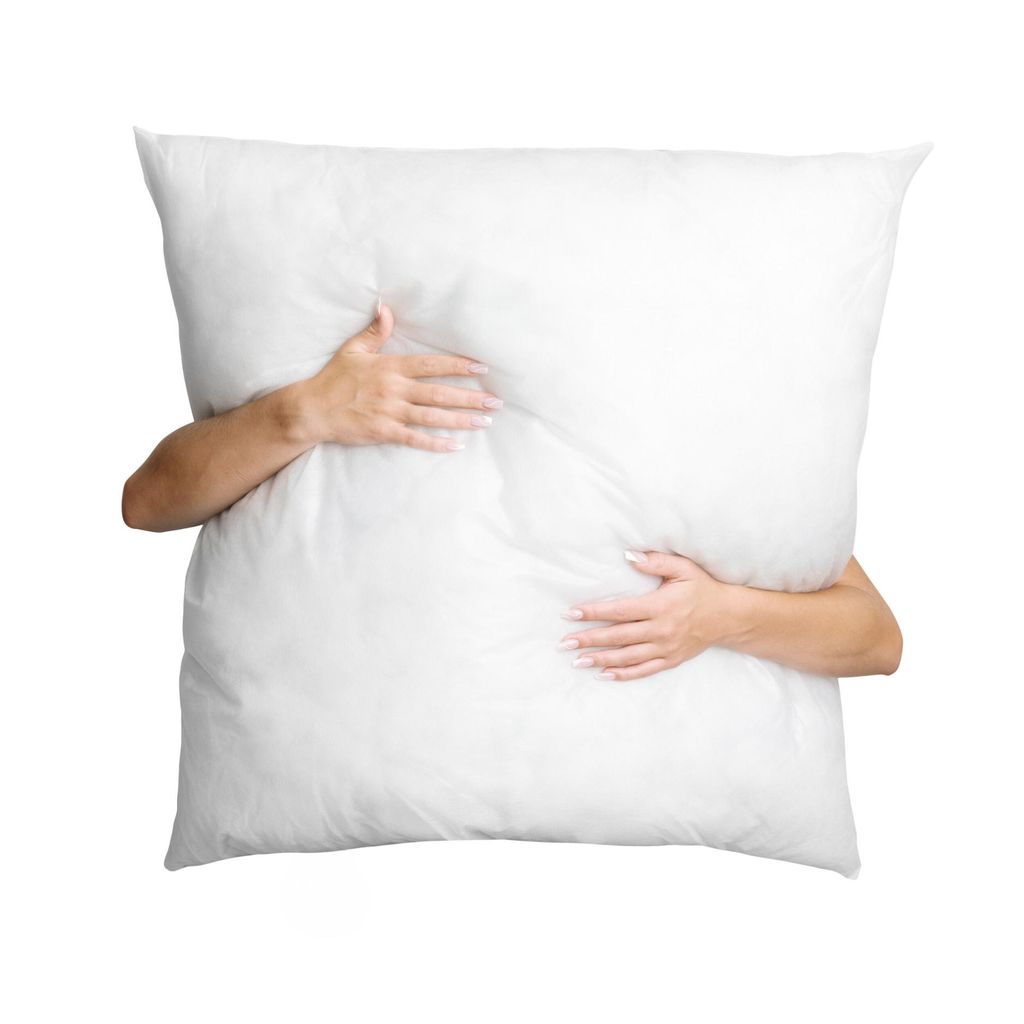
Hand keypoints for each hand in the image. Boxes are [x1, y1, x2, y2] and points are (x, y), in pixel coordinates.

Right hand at [295, 302, 502, 452]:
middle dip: (470, 397)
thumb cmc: (333, 379)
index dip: (457, 365)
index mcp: (390, 367)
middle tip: (496, 401)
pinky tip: (456, 445)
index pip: (431, 365)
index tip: (481, 367)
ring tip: (485, 422)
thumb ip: (375, 331)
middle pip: (439, 393)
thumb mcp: (353, 350)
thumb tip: (387, 308)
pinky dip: (436, 443)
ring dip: (461, 420)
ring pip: (433, 416)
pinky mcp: (384, 432)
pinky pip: (415, 439)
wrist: (311, 409)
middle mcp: (394, 390)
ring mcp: (390, 412)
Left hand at [558, 550, 734, 680]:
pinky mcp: (671, 660)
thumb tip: (628, 555)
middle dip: (589, 639)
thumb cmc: (702, 588)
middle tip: (564, 642)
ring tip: (576, 661)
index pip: (620, 610)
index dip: (594, 612)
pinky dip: (623, 675)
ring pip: (627, 657)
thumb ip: (655, 561)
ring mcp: (666, 648)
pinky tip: (603, 675)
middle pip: (618, 637)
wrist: (729, 616)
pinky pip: (643, 670)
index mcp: (661, 606)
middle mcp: (662, 630)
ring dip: (600, 659)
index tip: (571, 614)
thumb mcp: (684, 568)